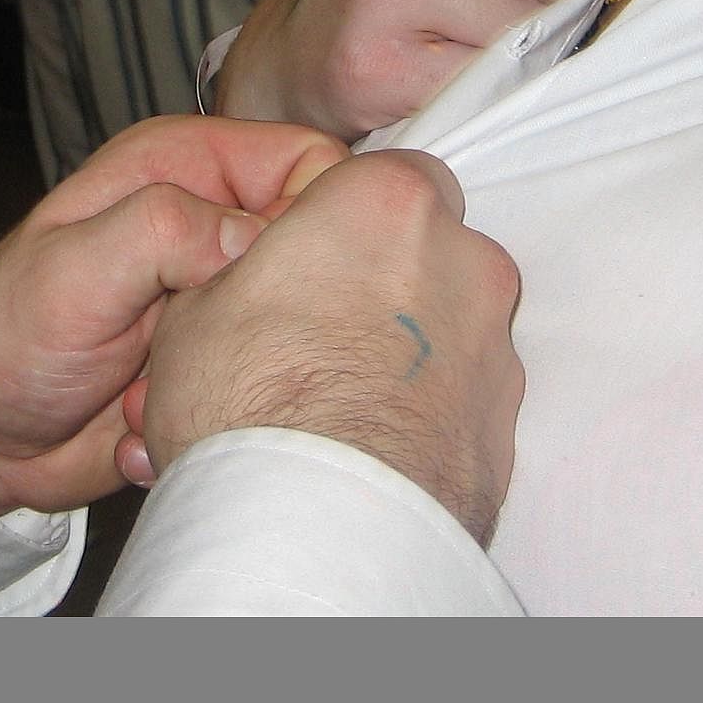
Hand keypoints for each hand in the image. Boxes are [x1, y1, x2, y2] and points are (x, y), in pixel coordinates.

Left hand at [0, 116, 344, 518]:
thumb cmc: (4, 334)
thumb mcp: (74, 269)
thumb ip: (163, 230)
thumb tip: (257, 236)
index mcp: (186, 167)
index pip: (307, 158)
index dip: (311, 212)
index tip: (271, 275)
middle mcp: (211, 223)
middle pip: (314, 248)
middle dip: (267, 311)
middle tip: (191, 343)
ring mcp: (217, 295)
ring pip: (295, 325)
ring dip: (230, 371)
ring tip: (148, 388)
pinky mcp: (218, 358)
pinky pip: (261, 383)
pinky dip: (210, 410)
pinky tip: (143, 422)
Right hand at [126, 149, 524, 545]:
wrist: (316, 530)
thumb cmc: (249, 405)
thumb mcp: (194, 310)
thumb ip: (244, 268)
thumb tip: (248, 272)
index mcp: (387, 204)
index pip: (387, 172)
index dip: (342, 215)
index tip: (305, 256)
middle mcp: (463, 261)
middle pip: (431, 246)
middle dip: (384, 279)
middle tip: (317, 330)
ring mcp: (496, 346)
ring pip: (452, 325)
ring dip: (409, 350)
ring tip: (340, 401)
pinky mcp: (508, 425)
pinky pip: (463, 398)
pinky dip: (429, 411)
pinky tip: (373, 443)